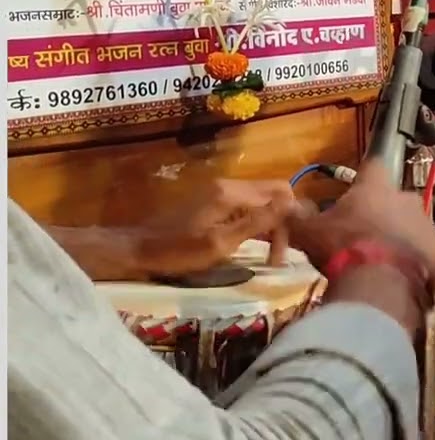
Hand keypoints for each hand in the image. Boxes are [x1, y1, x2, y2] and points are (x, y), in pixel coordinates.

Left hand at [135, 179, 300, 276]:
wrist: (138, 248)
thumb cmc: (178, 251)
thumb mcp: (220, 243)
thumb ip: (256, 223)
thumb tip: (291, 206)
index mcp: (232, 193)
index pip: (280, 196)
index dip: (288, 224)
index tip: (279, 255)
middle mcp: (229, 184)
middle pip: (274, 192)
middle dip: (282, 222)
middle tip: (276, 255)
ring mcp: (220, 189)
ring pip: (262, 199)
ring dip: (269, 223)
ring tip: (266, 252)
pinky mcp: (213, 198)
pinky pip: (247, 204)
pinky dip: (255, 220)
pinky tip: (250, 240)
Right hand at [285, 161, 434, 297]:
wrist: (380, 285)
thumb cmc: (342, 248)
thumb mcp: (309, 232)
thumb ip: (298, 218)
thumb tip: (286, 209)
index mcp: (376, 187)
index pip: (373, 167)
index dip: (365, 176)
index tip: (358, 186)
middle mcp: (407, 199)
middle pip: (395, 200)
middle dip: (382, 213)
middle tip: (364, 233)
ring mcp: (426, 226)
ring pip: (413, 227)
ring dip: (400, 238)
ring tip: (382, 260)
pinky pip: (425, 255)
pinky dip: (415, 264)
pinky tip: (400, 279)